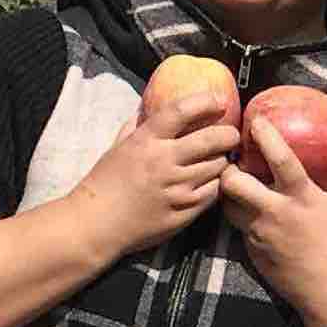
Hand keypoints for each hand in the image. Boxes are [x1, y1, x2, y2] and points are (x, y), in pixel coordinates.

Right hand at [69, 82, 238, 264]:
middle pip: (212, 139)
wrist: (95, 225)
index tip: (218, 101)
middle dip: (229, 134)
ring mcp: (177, 188)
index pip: (182, 110)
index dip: (205, 101)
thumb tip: (147, 108)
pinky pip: (213, 192)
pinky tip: (212, 181)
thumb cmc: (103, 184)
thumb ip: (136, 126)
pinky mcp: (184, 211)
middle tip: (231, 134)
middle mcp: (164, 162)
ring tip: (220, 158)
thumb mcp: (116, 147)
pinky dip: (217, 184)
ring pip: (218, 167)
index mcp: (146, 141)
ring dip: (223, 160)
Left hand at [219, 119, 326, 326]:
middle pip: (235, 183)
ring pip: (227, 205)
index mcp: (302, 198)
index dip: (266, 137)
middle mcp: (275, 213)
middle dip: (226, 168)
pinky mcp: (250, 252)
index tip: (256, 120)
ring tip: (232, 182)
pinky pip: (236, 227)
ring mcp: (259, 234)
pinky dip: (237, 215)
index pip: (281, 160)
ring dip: (226, 192)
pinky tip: (242, 209)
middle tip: (230, 160)